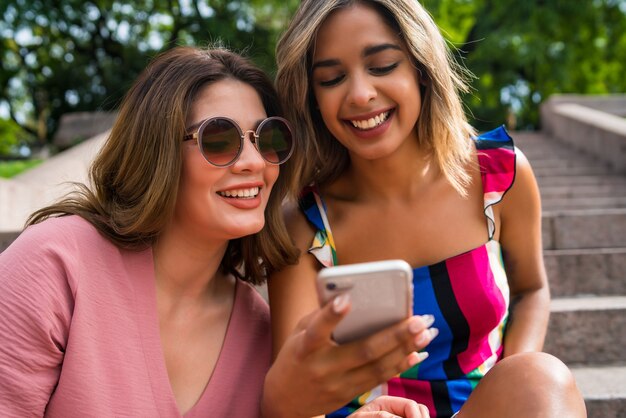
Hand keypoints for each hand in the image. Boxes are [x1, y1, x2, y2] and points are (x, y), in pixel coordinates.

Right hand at [262, 294, 436, 417]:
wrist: (284, 403)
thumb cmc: (293, 358)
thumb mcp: (297, 334)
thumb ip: (320, 317)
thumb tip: (352, 295)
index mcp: (304, 348)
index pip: (316, 331)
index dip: (331, 316)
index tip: (347, 299)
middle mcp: (323, 367)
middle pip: (363, 351)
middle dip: (394, 335)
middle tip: (418, 320)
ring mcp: (338, 384)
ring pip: (378, 368)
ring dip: (405, 350)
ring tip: (426, 333)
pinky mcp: (349, 395)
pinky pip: (380, 380)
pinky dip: (400, 365)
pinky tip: (417, 353)